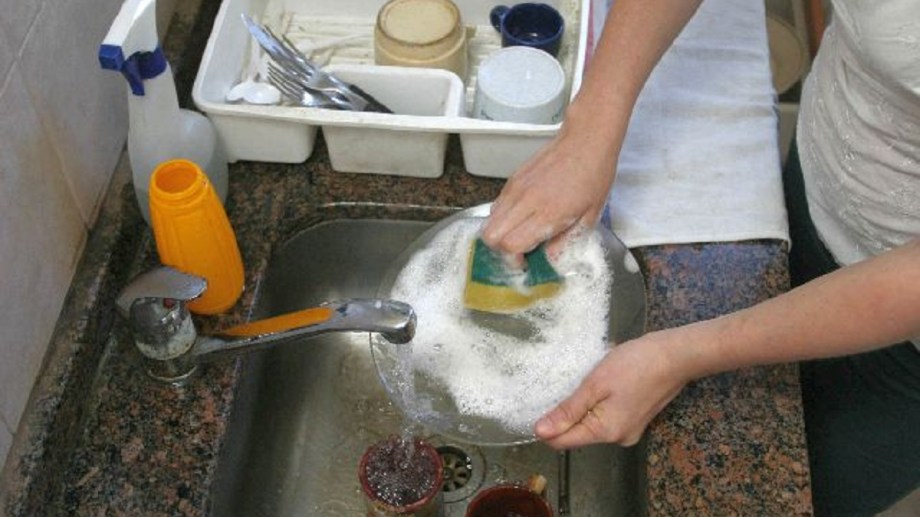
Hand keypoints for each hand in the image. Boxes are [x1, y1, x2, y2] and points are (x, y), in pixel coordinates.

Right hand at [481, 121, 617, 256]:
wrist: (586, 140)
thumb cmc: (594, 177)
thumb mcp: (589, 217)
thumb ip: (566, 241)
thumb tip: (550, 259)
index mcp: (547, 213)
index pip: (510, 244)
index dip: (514, 259)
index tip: (526, 261)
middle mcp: (525, 201)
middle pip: (490, 235)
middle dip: (500, 249)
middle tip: (519, 250)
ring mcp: (516, 188)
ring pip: (489, 220)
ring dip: (500, 232)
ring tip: (520, 232)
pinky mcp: (513, 179)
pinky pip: (497, 204)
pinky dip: (503, 216)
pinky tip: (523, 215)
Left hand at [534, 330, 690, 448]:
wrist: (676, 355)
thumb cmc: (635, 365)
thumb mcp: (595, 384)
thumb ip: (568, 410)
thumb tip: (539, 432)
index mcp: (605, 433)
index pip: (562, 442)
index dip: (547, 426)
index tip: (540, 403)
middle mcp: (617, 439)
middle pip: (578, 432)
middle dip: (569, 411)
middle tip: (573, 383)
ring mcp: (629, 430)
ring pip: (592, 423)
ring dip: (585, 405)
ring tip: (592, 379)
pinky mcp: (636, 420)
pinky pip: (607, 417)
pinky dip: (600, 403)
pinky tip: (606, 383)